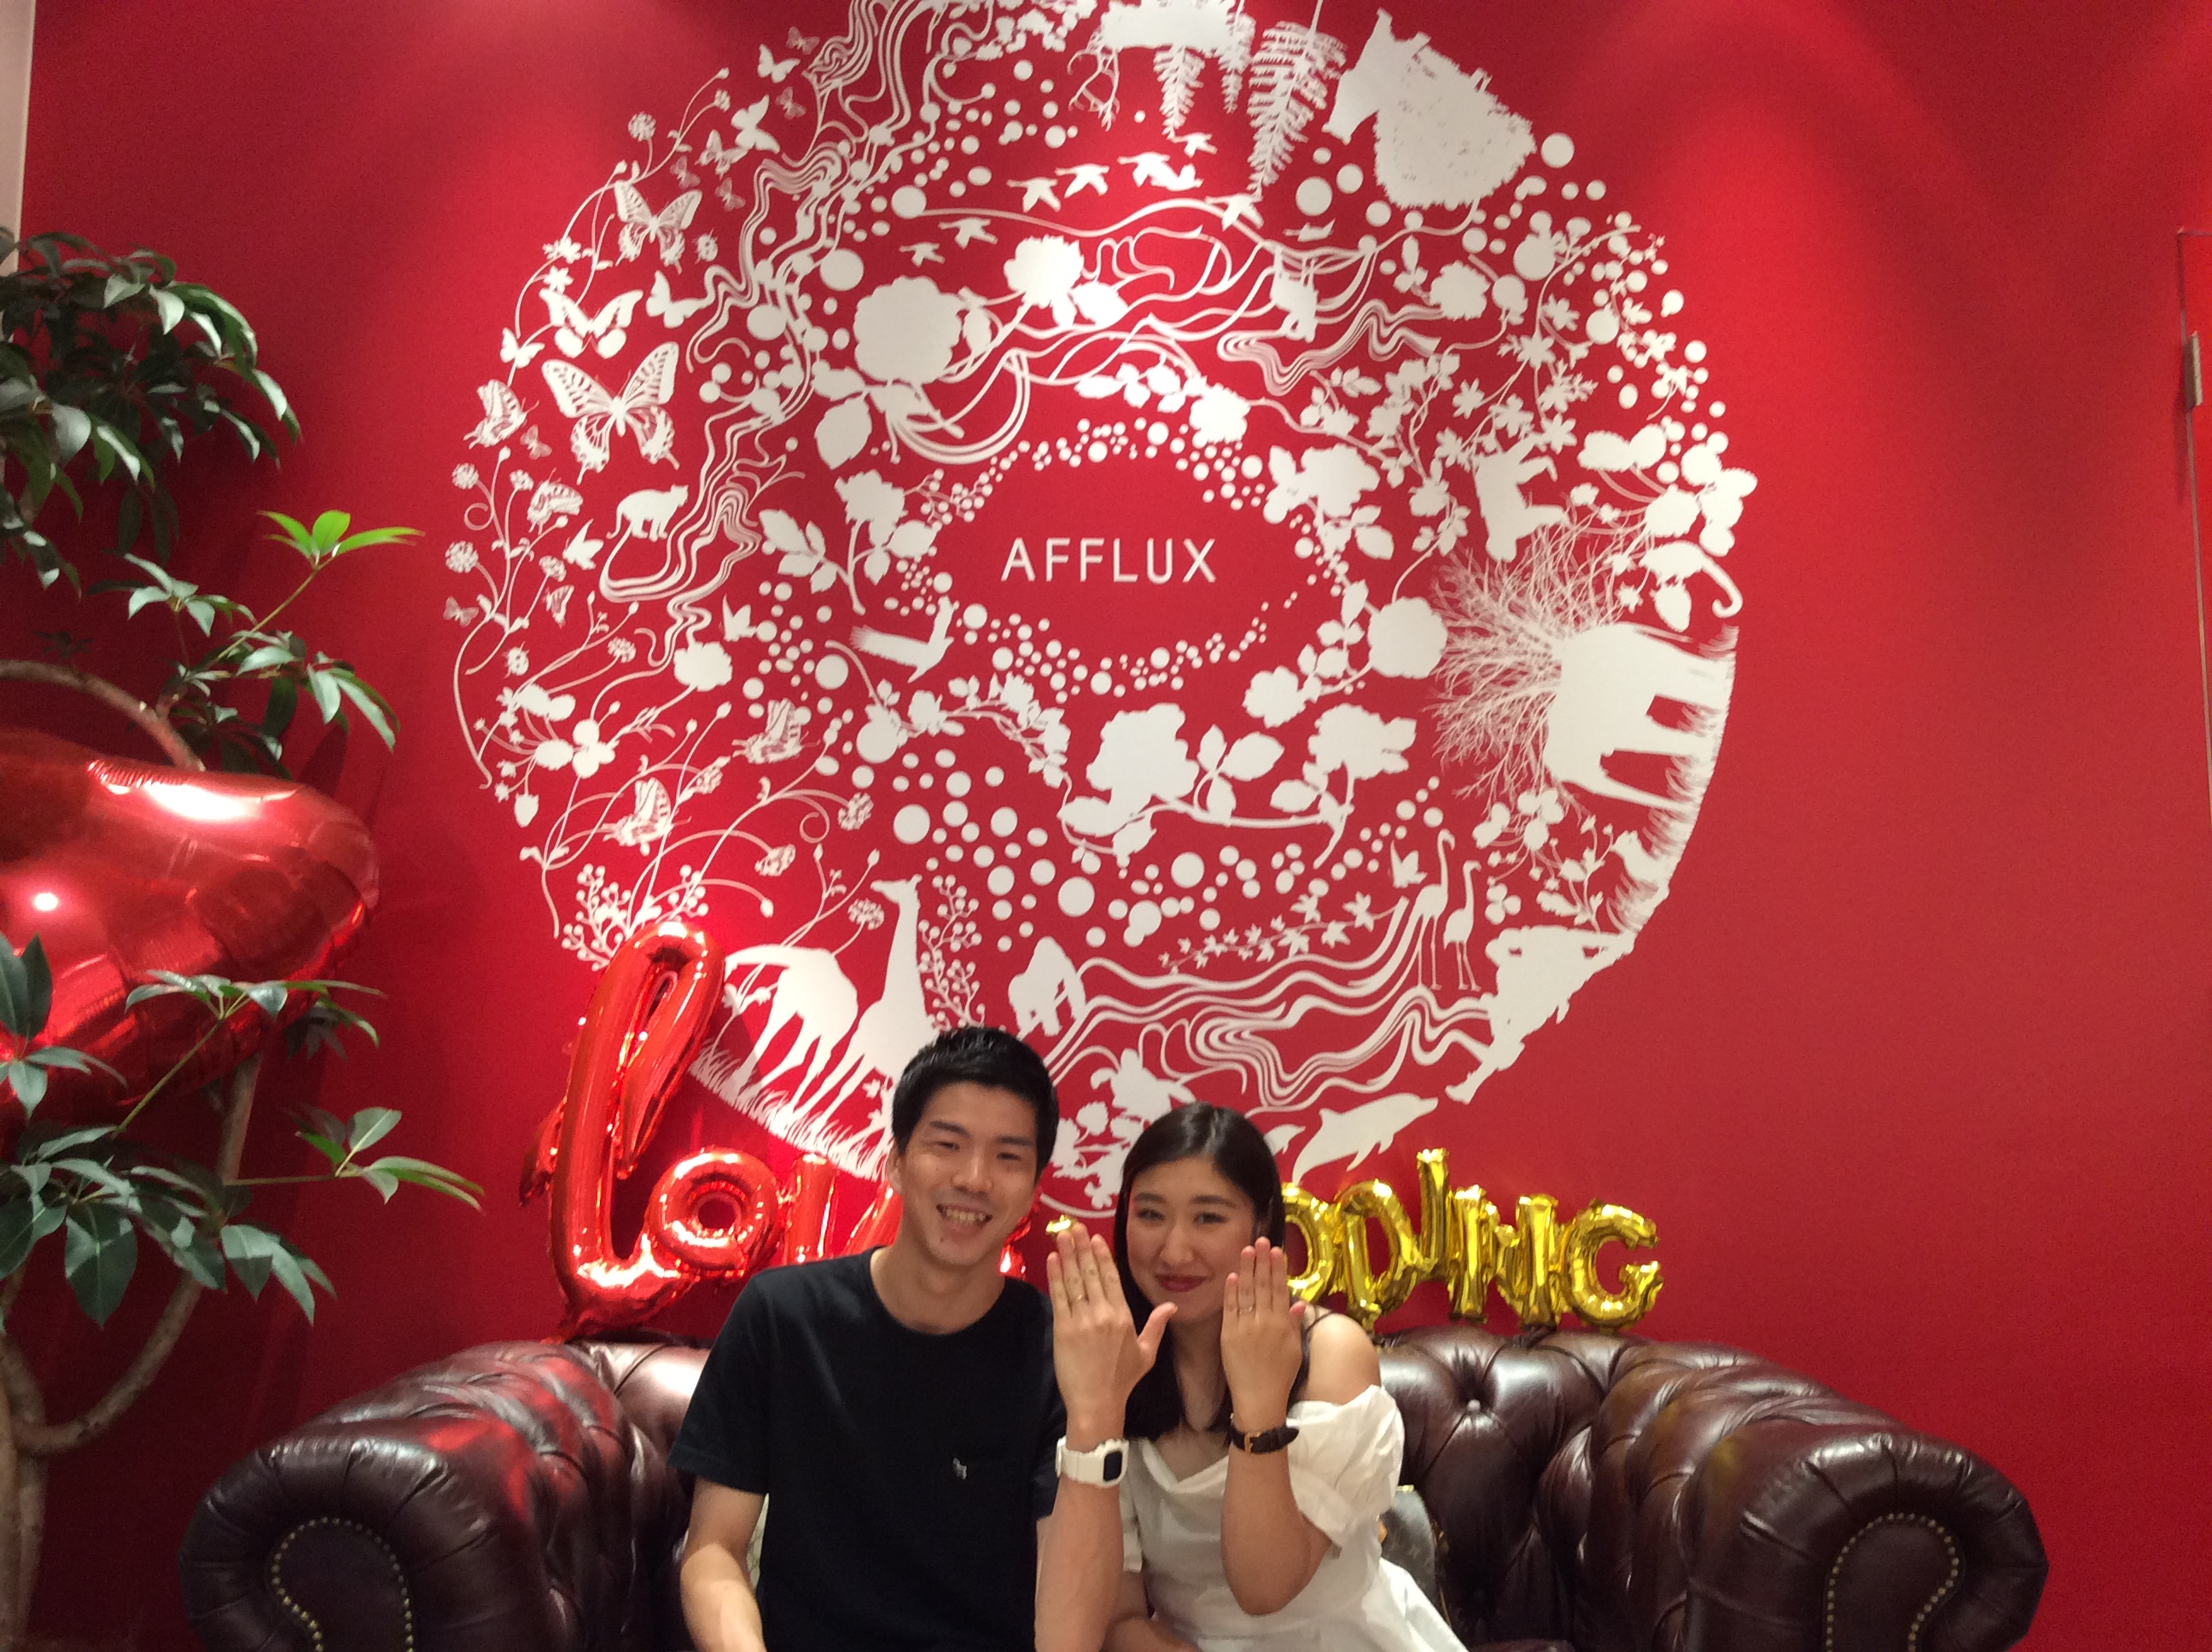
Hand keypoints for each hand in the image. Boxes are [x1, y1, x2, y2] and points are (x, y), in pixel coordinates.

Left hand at [1047, 1226, 1173, 1444]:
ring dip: (1067, 1255)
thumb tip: (1171, 1306)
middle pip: (1091, 1273)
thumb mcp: (1146, 1353)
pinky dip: (1055, 1276)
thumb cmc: (1122, 1380)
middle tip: (1074, 1227)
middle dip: (1082, 1247)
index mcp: (1124, 1316)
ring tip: (1062, 1236)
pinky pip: (1060, 1297)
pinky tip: (1053, 1260)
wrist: (1097, 1403)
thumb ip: (1157, 1326)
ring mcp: (1083, 1320)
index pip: (1111, 1278)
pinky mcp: (1063, 1329)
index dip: (1102, 1256)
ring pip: (1074, 1280)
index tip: (1095, 1238)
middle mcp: (1104, 1313)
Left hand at [1218, 1239, 1304, 1430]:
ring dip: (1246, 1270)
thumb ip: (1294, 1324)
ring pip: (1246, 1292)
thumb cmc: (1280, 1376)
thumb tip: (1299, 1302)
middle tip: (1261, 1241)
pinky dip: (1231, 1292)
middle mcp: (1263, 1322)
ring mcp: (1244, 1327)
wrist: (1259, 1398)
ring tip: (1246, 1250)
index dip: (1277, 1269)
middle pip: (1262, 1286)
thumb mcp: (1294, 1350)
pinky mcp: (1228, 1334)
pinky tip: (1231, 1276)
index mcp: (1281, 1324)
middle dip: (1262, 1261)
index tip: (1277, 1250)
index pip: (1279, 1290)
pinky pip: (1230, 1309)